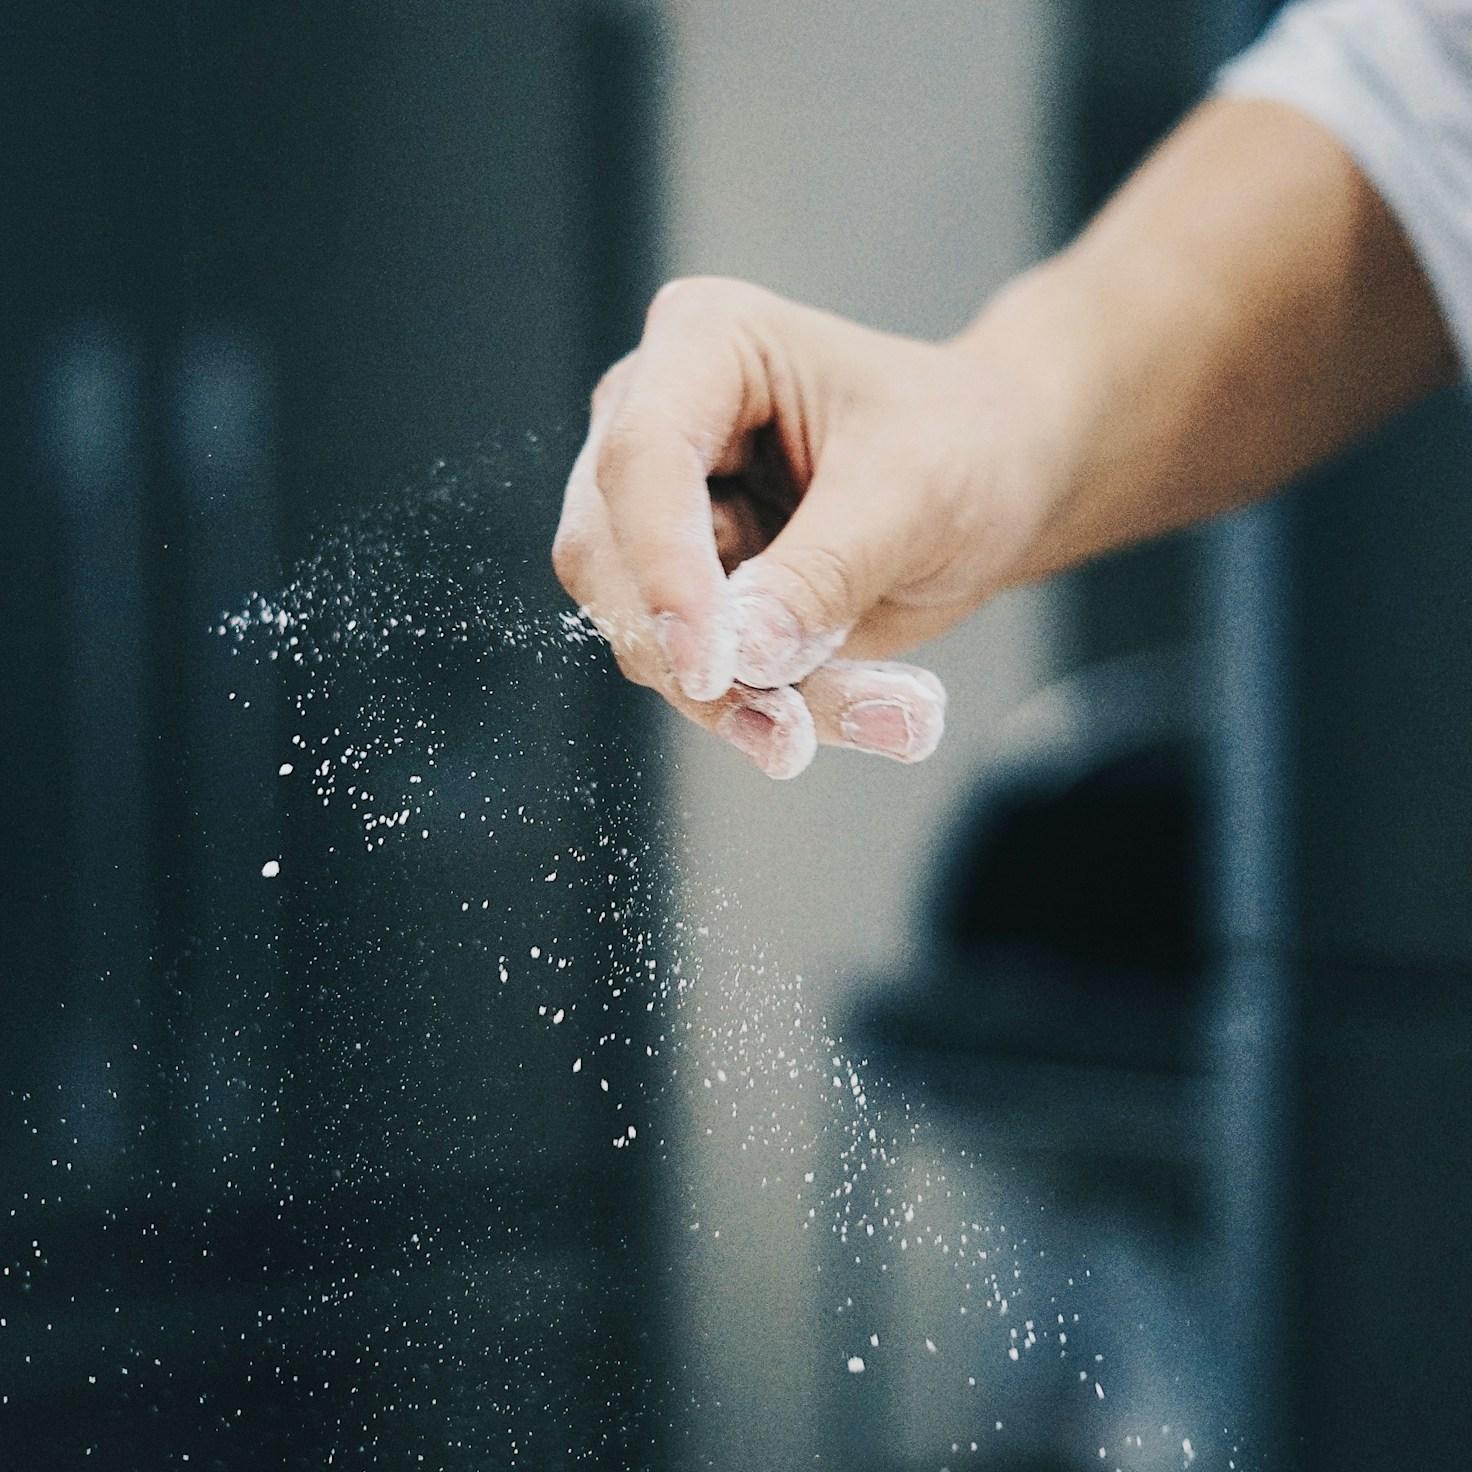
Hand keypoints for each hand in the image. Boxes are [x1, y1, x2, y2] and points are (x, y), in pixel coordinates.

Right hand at [553, 276, 1060, 777]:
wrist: (997, 479)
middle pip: (610, 559)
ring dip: (747, 700)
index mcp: (704, 343)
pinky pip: (692, 672)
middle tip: (797, 732)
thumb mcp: (917, 491)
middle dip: (699, 658)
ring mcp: (659, 512)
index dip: (665, 570)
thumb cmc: (963, 442)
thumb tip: (745, 657)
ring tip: (883, 716)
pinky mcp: (685, 590)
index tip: (714, 668)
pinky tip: (863, 711)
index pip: (642, 460)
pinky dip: (768, 710)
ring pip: (643, 634)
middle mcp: (654, 420)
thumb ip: (827, 569)